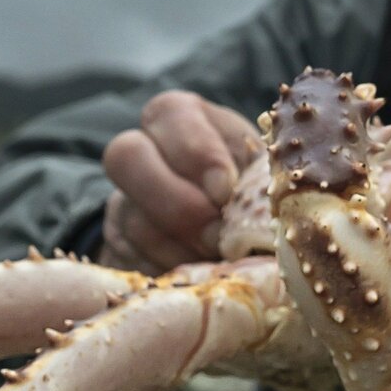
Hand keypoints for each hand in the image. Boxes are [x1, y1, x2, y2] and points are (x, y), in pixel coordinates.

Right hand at [99, 90, 258, 273]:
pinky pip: (132, 260)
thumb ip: (260, 172)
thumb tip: (271, 200)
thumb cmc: (252, 187)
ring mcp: (123, 199)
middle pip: (126, 156)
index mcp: (180, 116)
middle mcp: (141, 148)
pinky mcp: (119, 245)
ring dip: (179, 248)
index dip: (198, 153)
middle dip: (178, 204)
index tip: (227, 191)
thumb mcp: (260, 169)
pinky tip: (200, 277)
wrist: (229, 229)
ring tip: (219, 261)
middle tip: (219, 236)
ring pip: (132, 219)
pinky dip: (169, 272)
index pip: (171, 113)